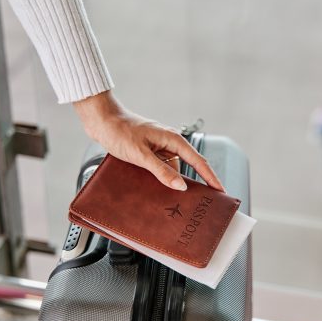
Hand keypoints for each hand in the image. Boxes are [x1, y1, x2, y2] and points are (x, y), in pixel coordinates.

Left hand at [73, 91, 223, 191]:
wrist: (101, 120)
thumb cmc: (120, 131)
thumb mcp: (141, 155)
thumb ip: (162, 171)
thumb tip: (181, 185)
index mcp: (173, 139)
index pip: (198, 161)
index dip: (211, 177)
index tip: (220, 190)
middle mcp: (169, 142)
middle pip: (188, 166)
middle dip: (196, 182)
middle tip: (202, 200)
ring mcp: (159, 146)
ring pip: (172, 168)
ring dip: (172, 182)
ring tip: (173, 199)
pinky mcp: (149, 150)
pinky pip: (161, 167)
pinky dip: (160, 178)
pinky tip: (156, 188)